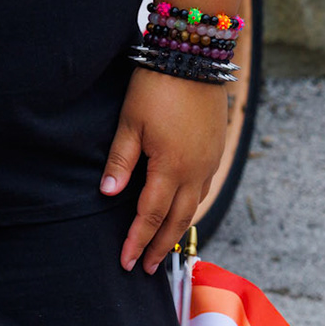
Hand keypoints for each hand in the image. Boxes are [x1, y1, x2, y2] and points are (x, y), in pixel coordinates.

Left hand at [101, 68, 230, 272]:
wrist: (195, 57)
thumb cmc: (157, 87)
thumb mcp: (130, 122)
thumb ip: (120, 161)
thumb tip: (108, 195)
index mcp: (171, 168)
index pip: (150, 216)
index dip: (137, 240)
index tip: (126, 262)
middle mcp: (196, 172)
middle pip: (177, 220)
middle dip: (159, 247)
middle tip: (144, 268)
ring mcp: (209, 162)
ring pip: (193, 207)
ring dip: (176, 229)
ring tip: (162, 247)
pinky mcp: (216, 151)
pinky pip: (203, 189)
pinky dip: (190, 207)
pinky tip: (181, 209)